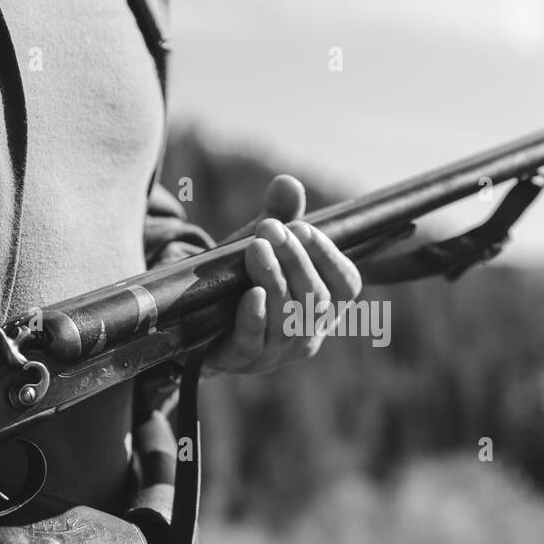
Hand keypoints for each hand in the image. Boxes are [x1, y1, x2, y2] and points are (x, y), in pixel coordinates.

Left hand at [206, 175, 362, 374]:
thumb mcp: (263, 246)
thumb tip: (287, 183)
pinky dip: (255, 316)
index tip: (302, 228)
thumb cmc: (242, 281)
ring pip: (288, 318)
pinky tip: (251, 293)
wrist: (197, 320)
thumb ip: (279, 216)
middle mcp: (308, 333)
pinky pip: (254, 341)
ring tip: (256, 247)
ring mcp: (276, 352)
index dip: (329, 256)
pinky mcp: (242, 360)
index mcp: (325, 308)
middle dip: (295, 259)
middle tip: (269, 228)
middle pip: (315, 298)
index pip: (346, 285)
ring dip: (275, 278)